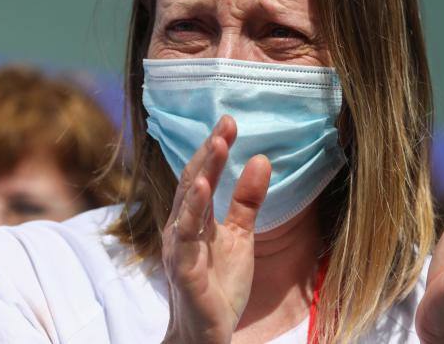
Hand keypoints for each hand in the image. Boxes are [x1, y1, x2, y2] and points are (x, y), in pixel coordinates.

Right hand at [161, 115, 271, 343]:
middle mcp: (182, 227)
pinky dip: (193, 210)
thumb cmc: (218, 282)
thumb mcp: (241, 235)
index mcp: (195, 218)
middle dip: (209, 151)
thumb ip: (247, 200)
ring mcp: (181, 247)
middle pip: (194, 181)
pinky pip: (188, 237)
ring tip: (217, 144)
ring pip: (189, 203)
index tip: (230, 121)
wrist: (207, 332)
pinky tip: (203, 188)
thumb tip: (261, 158)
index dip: (215, 148)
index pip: (203, 175)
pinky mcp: (185, 269)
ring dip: (203, 171)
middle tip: (226, 122)